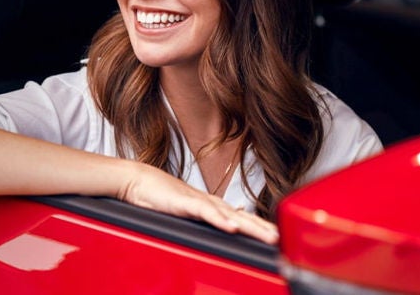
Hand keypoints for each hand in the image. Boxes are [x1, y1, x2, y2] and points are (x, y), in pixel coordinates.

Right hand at [118, 163, 277, 243]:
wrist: (137, 180)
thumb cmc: (158, 194)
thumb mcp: (186, 208)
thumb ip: (207, 215)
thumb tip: (228, 223)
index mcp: (211, 205)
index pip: (242, 217)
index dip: (260, 226)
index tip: (277, 236)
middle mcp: (210, 202)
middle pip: (243, 217)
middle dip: (263, 229)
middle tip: (282, 239)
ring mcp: (198, 201)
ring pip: (230, 215)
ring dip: (251, 226)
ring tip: (267, 236)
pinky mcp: (184, 202)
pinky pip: (205, 212)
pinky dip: (220, 220)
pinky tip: (231, 227)